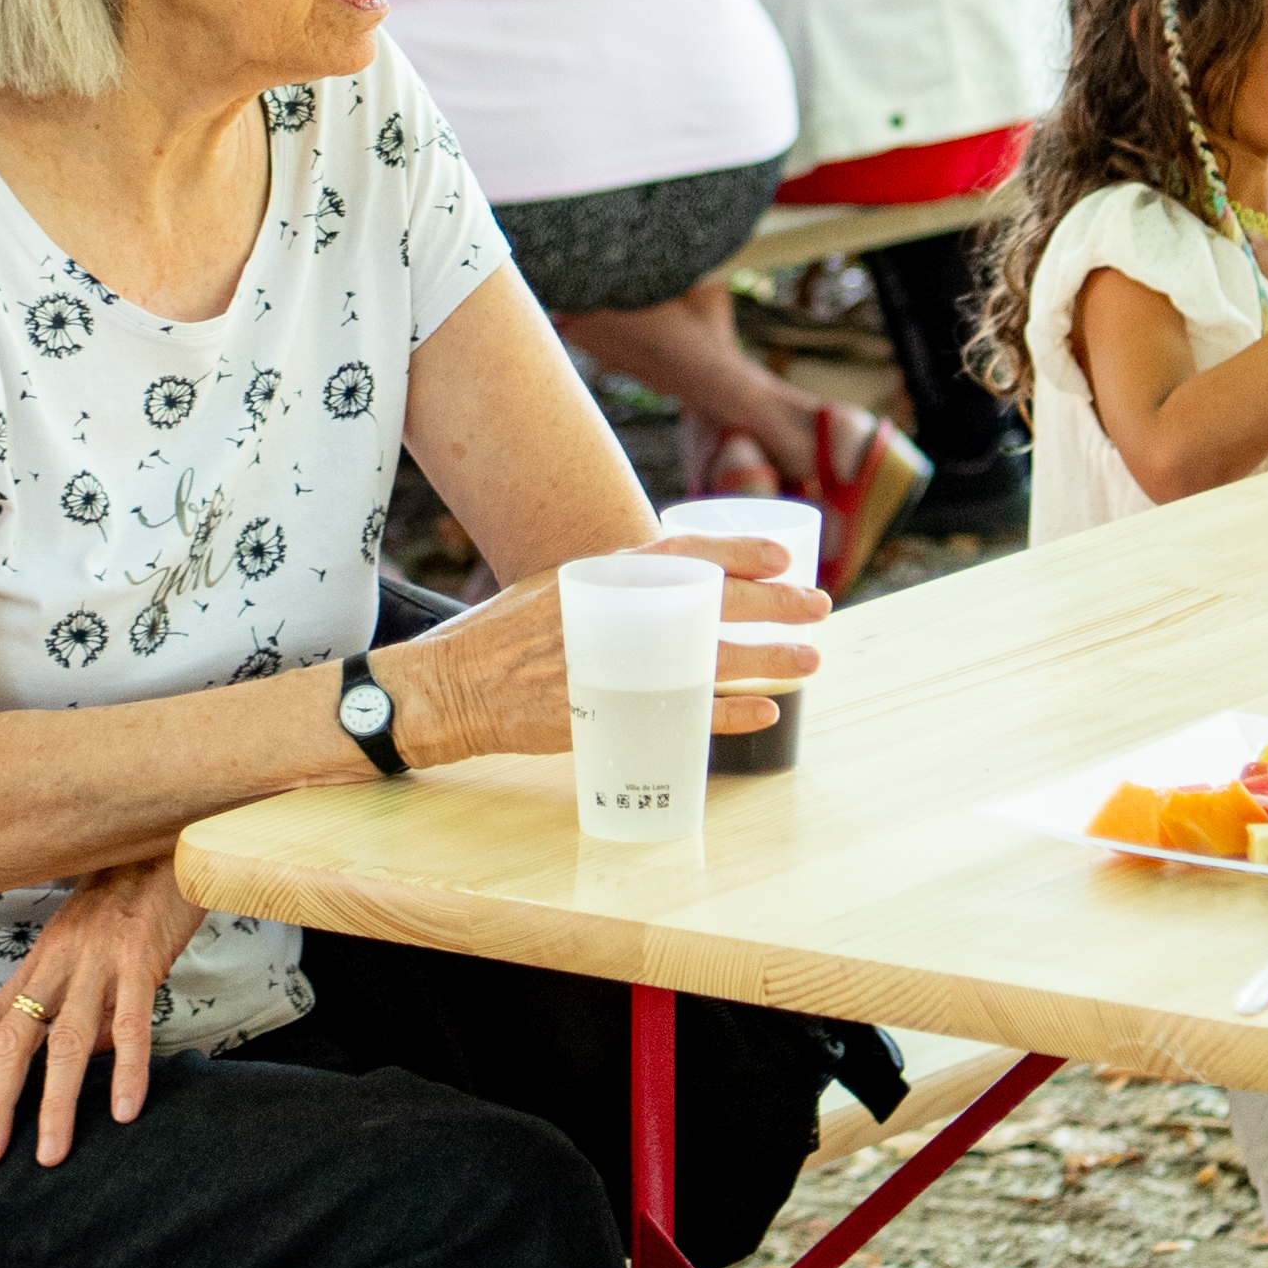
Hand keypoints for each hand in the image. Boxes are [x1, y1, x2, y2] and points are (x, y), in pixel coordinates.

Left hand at [0, 856, 210, 1167]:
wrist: (167, 839)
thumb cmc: (129, 898)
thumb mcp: (90, 948)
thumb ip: (79, 1001)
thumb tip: (83, 1060)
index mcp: (42, 961)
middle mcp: (58, 962)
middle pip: (14, 1039)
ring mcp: (97, 960)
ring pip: (67, 1041)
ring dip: (56, 1103)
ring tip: (52, 1155)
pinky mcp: (140, 958)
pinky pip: (132, 1021)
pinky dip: (128, 1068)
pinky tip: (127, 1110)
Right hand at [384, 536, 827, 761]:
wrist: (449, 687)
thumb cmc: (501, 636)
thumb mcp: (557, 589)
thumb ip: (612, 589)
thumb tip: (667, 588)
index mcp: (602, 576)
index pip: (685, 552)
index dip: (741, 551)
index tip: (786, 556)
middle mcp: (614, 615)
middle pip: (714, 605)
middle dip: (776, 605)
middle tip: (819, 607)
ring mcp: (612, 666)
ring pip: (710, 660)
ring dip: (768, 661)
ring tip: (810, 661)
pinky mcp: (607, 713)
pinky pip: (684, 716)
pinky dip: (729, 714)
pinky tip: (766, 713)